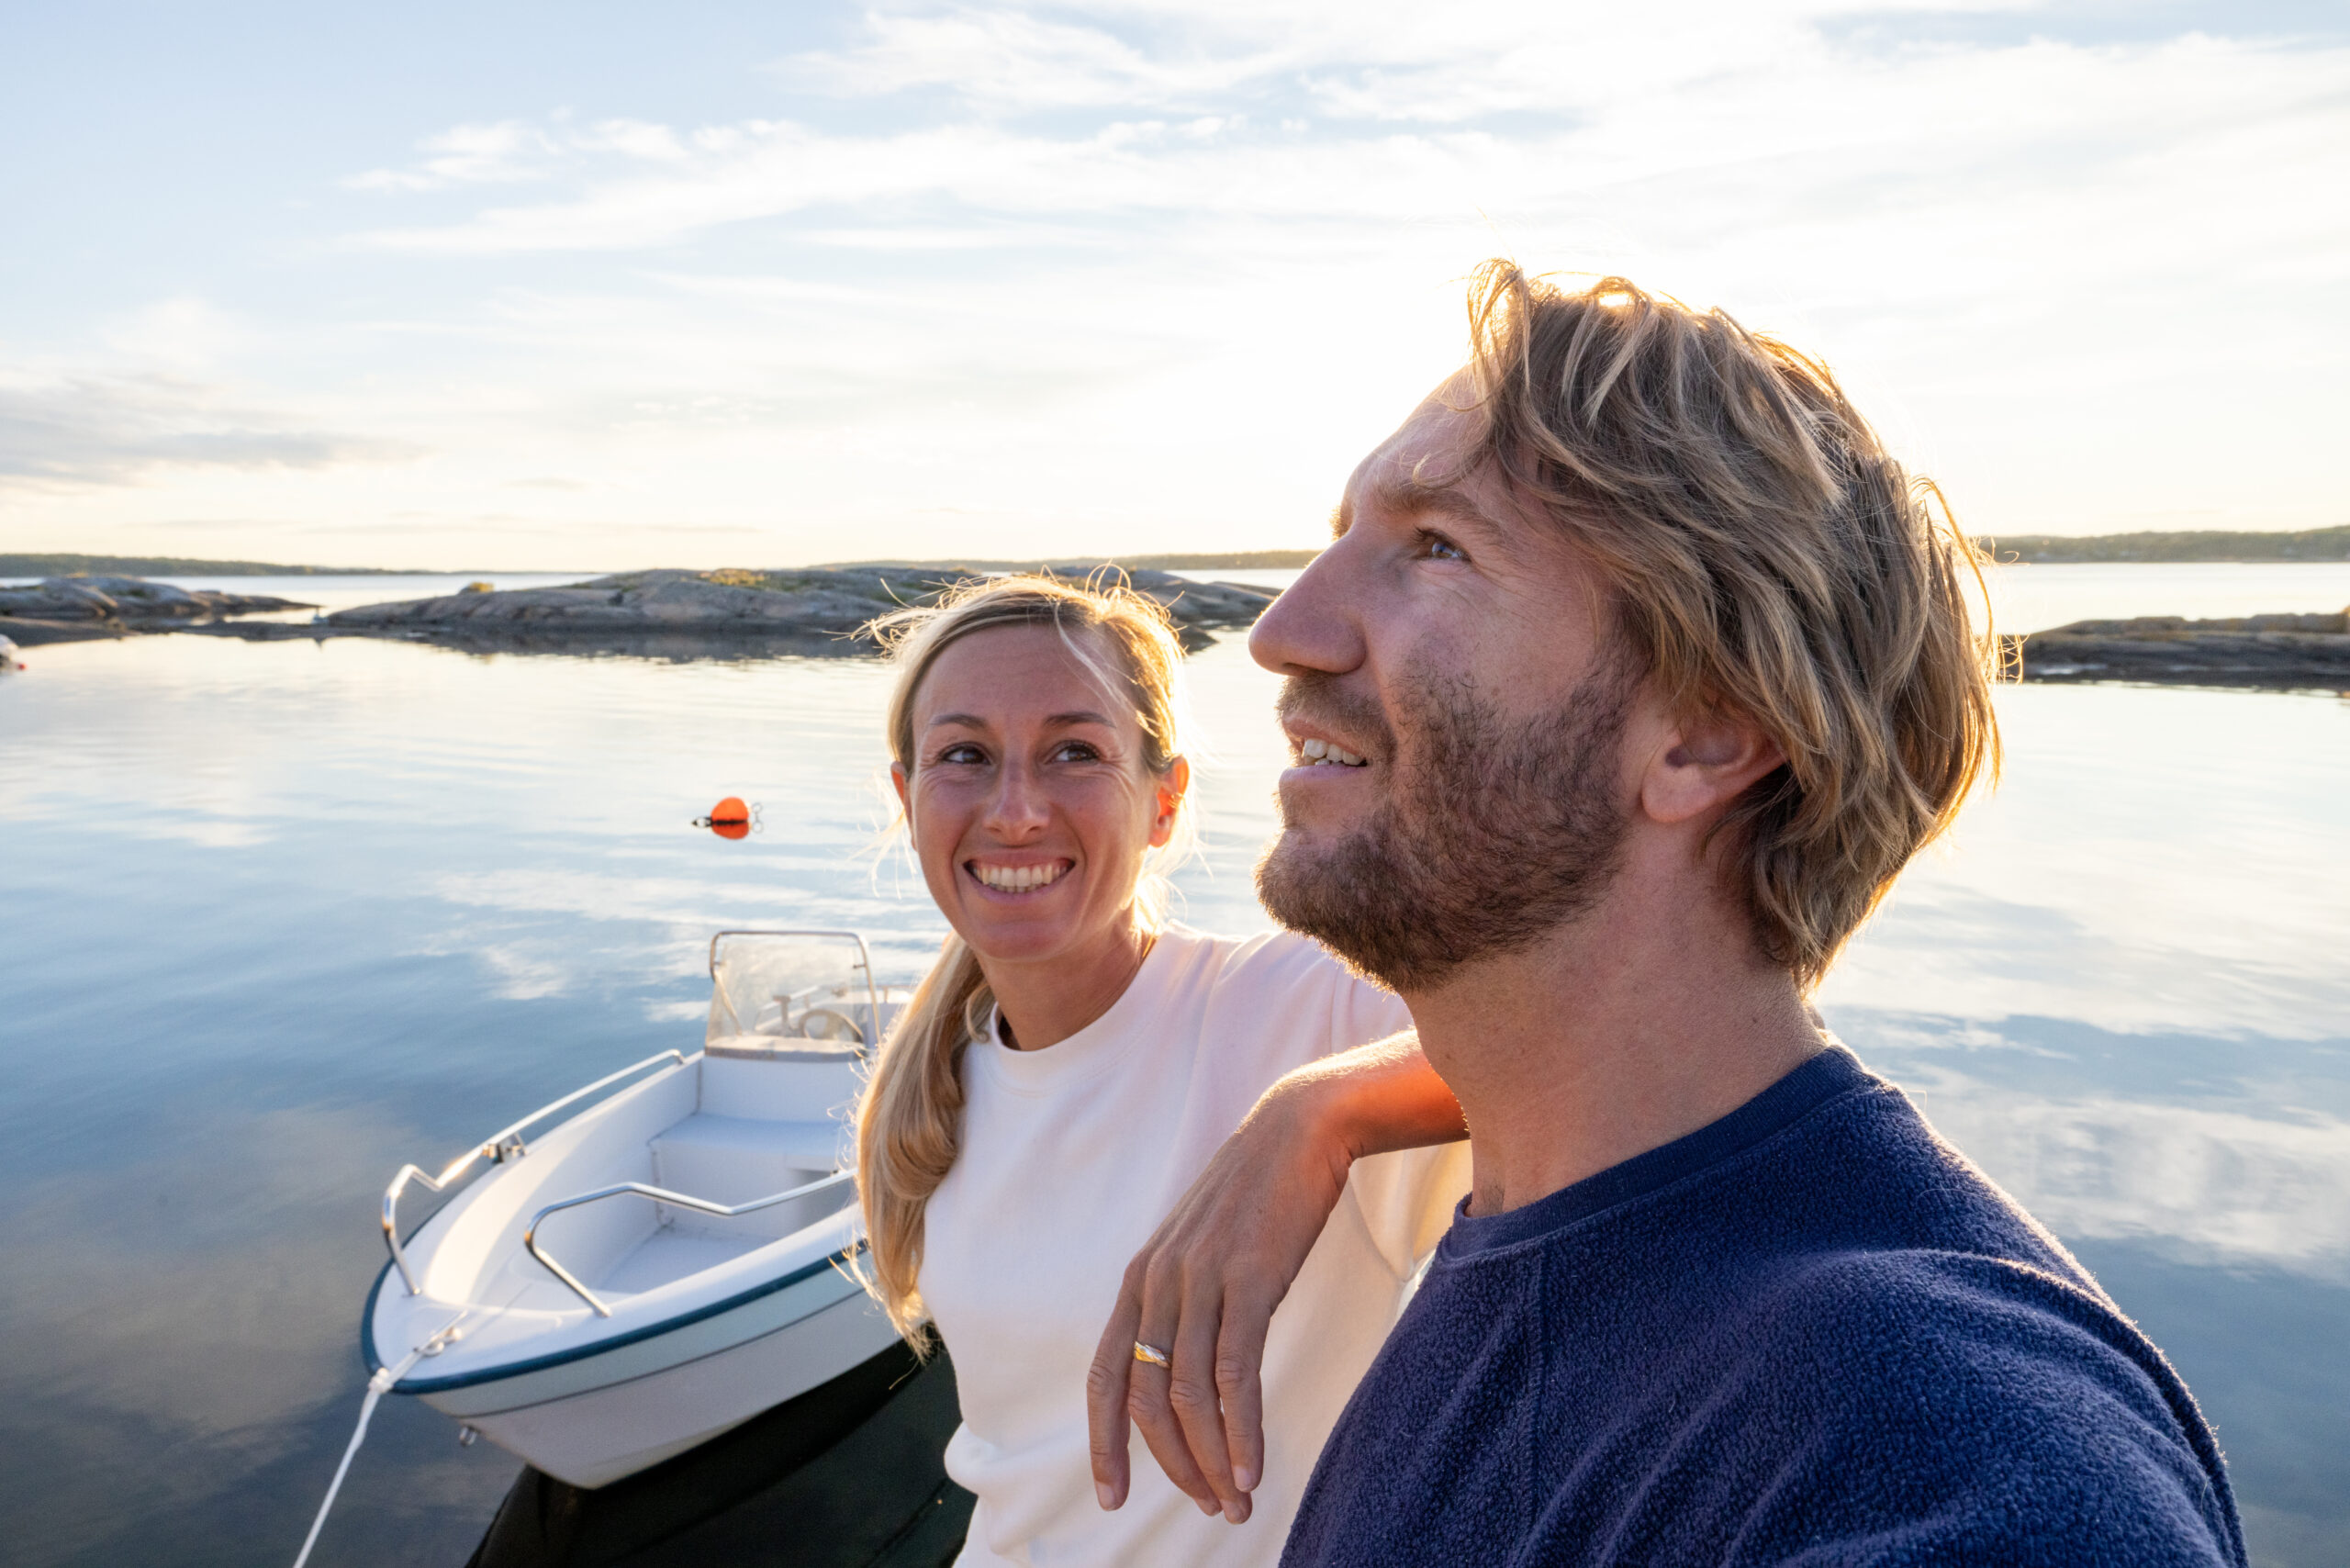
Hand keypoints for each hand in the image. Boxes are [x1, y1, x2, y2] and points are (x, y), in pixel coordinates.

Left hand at [1085, 1077, 1351, 1523]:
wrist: (1299, 1129)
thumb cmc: (1257, 1194)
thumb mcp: (1202, 1245)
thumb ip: (1184, 1297)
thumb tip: (1188, 1361)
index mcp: (1141, 1278)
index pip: (1107, 1374)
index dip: (1103, 1440)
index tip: (1111, 1496)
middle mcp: (1159, 1282)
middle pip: (1147, 1399)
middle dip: (1174, 1464)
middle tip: (1210, 1509)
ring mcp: (1201, 1280)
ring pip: (1189, 1396)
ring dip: (1213, 1460)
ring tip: (1238, 1502)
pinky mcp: (1250, 1280)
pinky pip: (1235, 1374)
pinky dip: (1241, 1431)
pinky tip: (1254, 1468)